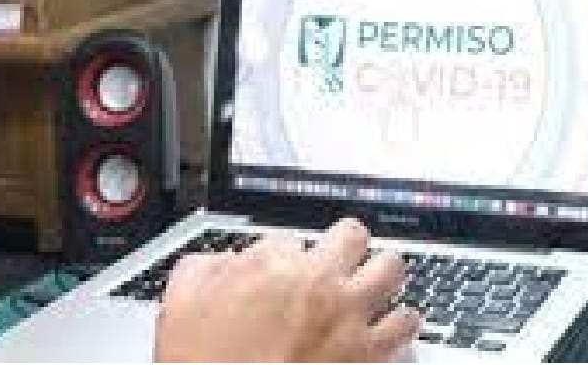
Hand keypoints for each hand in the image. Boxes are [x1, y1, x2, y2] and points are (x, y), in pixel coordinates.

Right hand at [154, 218, 419, 361]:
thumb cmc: (203, 363)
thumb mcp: (180, 302)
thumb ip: (207, 268)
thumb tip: (229, 261)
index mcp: (274, 267)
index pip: (292, 236)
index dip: (285, 255)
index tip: (281, 271)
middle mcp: (320, 286)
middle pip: (355, 235)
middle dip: (346, 246)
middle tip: (339, 262)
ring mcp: (351, 321)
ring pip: (392, 272)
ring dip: (381, 281)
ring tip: (372, 293)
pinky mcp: (371, 359)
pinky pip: (407, 330)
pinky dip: (400, 331)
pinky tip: (387, 338)